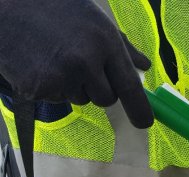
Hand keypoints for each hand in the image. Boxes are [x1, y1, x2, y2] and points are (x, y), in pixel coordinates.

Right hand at [0, 0, 152, 127]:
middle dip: (98, 88)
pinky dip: (51, 87)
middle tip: (80, 64)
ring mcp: (61, 76)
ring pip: (81, 100)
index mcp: (104, 42)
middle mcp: (86, 61)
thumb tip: (143, 66)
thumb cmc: (54, 9)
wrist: (7, 4)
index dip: (140, 109)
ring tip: (55, 57)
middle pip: (106, 99)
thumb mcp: (94, 20)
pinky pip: (57, 99)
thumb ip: (122, 46)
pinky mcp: (38, 87)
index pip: (130, 86)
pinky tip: (40, 63)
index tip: (145, 123)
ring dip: (73, 86)